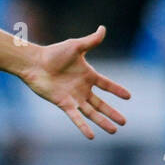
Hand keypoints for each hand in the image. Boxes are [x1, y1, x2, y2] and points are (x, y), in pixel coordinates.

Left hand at [20, 25, 130, 139]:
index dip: (117, 90)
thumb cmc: (54, 53)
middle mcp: (82, 88)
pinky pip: (76, 117)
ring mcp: (73, 97)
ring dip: (102, 122)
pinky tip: (92, 136)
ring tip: (114, 131)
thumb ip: (91, 41)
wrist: (35, 63)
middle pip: (101, 103)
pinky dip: (83, 126)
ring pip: (91, 113)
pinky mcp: (63, 103)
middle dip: (112, 112)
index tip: (129, 96)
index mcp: (88, 75)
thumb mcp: (76, 46)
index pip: (106, 84)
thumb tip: (103, 28)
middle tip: (124, 122)